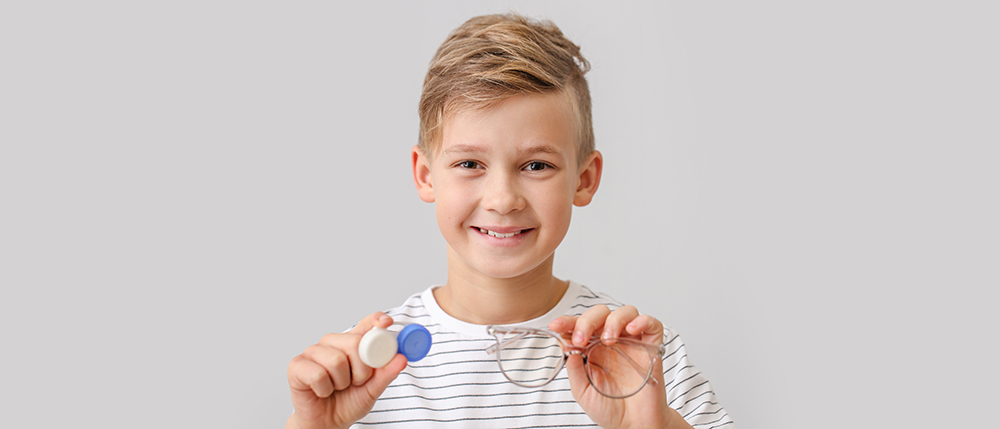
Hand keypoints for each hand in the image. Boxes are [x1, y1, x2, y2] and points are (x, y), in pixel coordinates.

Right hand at [285, 312, 406, 428]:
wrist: (327, 423)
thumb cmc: (348, 402)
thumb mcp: (373, 389)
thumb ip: (386, 373)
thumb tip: (402, 358)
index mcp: (352, 343)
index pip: (366, 324)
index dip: (376, 320)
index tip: (386, 323)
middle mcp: (332, 343)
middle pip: (354, 343)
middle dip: (361, 369)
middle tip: (357, 381)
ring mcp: (313, 352)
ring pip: (336, 360)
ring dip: (342, 382)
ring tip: (337, 387)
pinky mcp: (297, 365)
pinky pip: (318, 374)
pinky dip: (324, 389)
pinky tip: (322, 391)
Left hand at [549, 305, 691, 428]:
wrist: (635, 426)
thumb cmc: (610, 409)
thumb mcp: (583, 391)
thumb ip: (575, 370)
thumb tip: (568, 347)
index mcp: (593, 349)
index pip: (580, 326)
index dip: (568, 322)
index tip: (555, 326)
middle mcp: (612, 341)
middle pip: (601, 314)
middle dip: (587, 321)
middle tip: (581, 339)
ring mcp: (632, 342)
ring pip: (626, 312)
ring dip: (613, 320)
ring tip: (608, 339)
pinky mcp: (652, 348)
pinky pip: (651, 324)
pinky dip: (642, 321)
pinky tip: (631, 330)